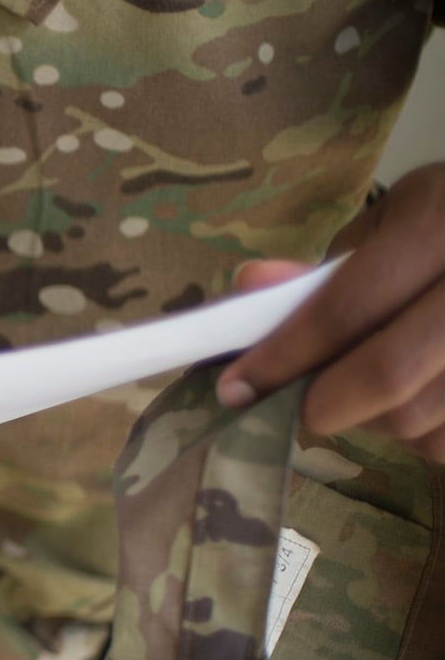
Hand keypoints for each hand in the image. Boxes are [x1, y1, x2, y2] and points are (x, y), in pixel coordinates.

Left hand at [218, 163, 444, 460]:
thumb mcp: (392, 223)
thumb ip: (320, 268)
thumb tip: (247, 290)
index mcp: (440, 224)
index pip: (348, 308)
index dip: (283, 358)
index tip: (235, 390)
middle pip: (390, 373)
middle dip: (324, 402)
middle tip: (296, 407)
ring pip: (423, 418)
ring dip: (377, 420)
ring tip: (368, 389)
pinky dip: (422, 435)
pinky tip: (422, 399)